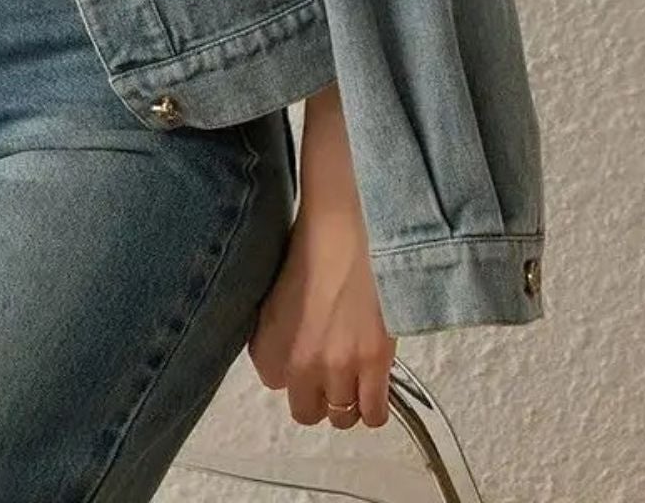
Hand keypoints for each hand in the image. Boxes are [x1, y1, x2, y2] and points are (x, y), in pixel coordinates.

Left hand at [246, 204, 396, 428]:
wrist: (343, 228)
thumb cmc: (307, 249)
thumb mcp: (271, 295)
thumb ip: (274, 336)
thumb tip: (287, 357)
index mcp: (268, 347)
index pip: (275, 384)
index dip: (291, 370)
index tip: (303, 353)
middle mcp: (299, 364)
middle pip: (306, 411)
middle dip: (317, 395)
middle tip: (328, 371)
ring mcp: (339, 366)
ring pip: (342, 417)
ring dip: (346, 400)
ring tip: (353, 376)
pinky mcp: (375, 361)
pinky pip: (374, 413)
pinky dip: (373, 406)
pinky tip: (373, 385)